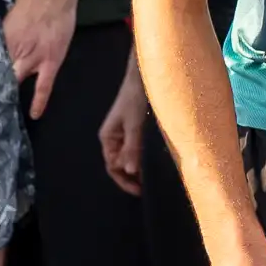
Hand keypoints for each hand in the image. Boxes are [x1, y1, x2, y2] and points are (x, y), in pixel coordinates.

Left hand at [3, 0, 77, 117]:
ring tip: (2, 111)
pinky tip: (35, 114)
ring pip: (17, 82)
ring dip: (10, 95)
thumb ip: (5, 37)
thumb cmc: (31, 0)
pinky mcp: (50, 62)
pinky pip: (43, 87)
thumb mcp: (10, 20)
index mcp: (1, 41)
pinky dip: (39, 102)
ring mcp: (31, 58)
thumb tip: (0, 50)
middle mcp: (12, 52)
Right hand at [97, 52, 147, 195]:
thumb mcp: (135, 124)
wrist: (145, 74)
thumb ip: (132, 148)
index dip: (124, 181)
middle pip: (121, 164)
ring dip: (140, 168)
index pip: (112, 166)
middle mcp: (115, 138)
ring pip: (131, 157)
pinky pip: (138, 148)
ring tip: (155, 177)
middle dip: (133, 177)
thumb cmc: (136, 97)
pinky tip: (157, 161)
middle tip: (150, 187)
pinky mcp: (137, 128)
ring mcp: (126, 134)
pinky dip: (146, 157)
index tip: (141, 191)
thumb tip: (128, 171)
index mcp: (108, 138)